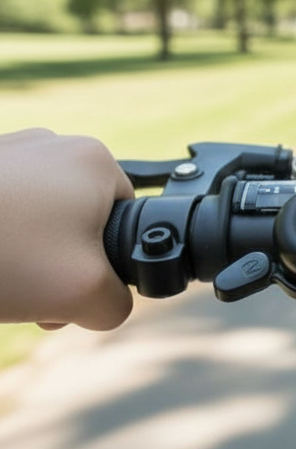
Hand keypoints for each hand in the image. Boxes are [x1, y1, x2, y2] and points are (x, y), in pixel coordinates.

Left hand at [0, 129, 133, 329]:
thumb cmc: (3, 256)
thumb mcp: (88, 296)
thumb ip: (118, 303)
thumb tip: (107, 303)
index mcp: (95, 161)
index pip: (128, 219)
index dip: (106, 265)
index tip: (70, 294)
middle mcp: (54, 145)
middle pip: (80, 221)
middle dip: (61, 266)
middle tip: (35, 298)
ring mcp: (8, 151)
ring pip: (37, 219)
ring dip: (27, 258)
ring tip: (4, 282)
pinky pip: (4, 211)